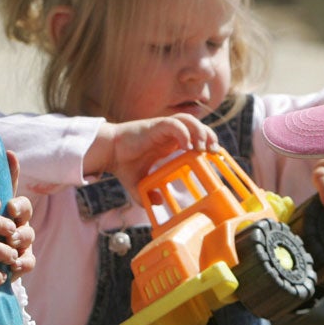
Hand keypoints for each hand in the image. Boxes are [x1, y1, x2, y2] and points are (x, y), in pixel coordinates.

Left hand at [5, 150, 35, 279]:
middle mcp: (21, 226)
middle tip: (9, 232)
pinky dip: (23, 264)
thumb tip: (9, 150)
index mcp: (13, 212)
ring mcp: (22, 244)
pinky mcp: (21, 262)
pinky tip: (14, 267)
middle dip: (20, 226)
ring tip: (10, 248)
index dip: (19, 205)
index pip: (22, 204)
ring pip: (29, 241)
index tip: (9, 207)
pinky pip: (29, 262)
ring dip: (20, 243)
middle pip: (27, 223)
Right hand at [93, 114, 217, 196]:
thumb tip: (157, 204)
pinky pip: (174, 124)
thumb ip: (147, 195)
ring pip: (189, 120)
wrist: (109, 153)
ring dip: (200, 131)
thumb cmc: (124, 165)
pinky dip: (183, 133)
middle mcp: (169, 133)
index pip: (195, 136)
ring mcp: (163, 128)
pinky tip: (186, 147)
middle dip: (209, 135)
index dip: (207, 142)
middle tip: (213, 151)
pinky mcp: (155, 125)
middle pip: (197, 125)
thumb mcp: (138, 185)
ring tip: (202, 148)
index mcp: (170, 143)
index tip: (213, 155)